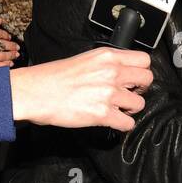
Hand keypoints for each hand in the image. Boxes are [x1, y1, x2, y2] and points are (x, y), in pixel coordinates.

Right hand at [9, 48, 152, 129]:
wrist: (33, 92)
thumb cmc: (52, 77)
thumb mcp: (84, 59)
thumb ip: (106, 64)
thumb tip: (122, 72)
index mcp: (107, 56)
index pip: (144, 60)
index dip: (140, 72)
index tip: (133, 79)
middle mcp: (112, 72)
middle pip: (147, 80)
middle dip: (140, 90)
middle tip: (127, 95)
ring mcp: (108, 93)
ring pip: (140, 104)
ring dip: (130, 109)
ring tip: (116, 109)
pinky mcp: (102, 114)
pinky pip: (128, 123)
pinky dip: (122, 125)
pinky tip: (112, 121)